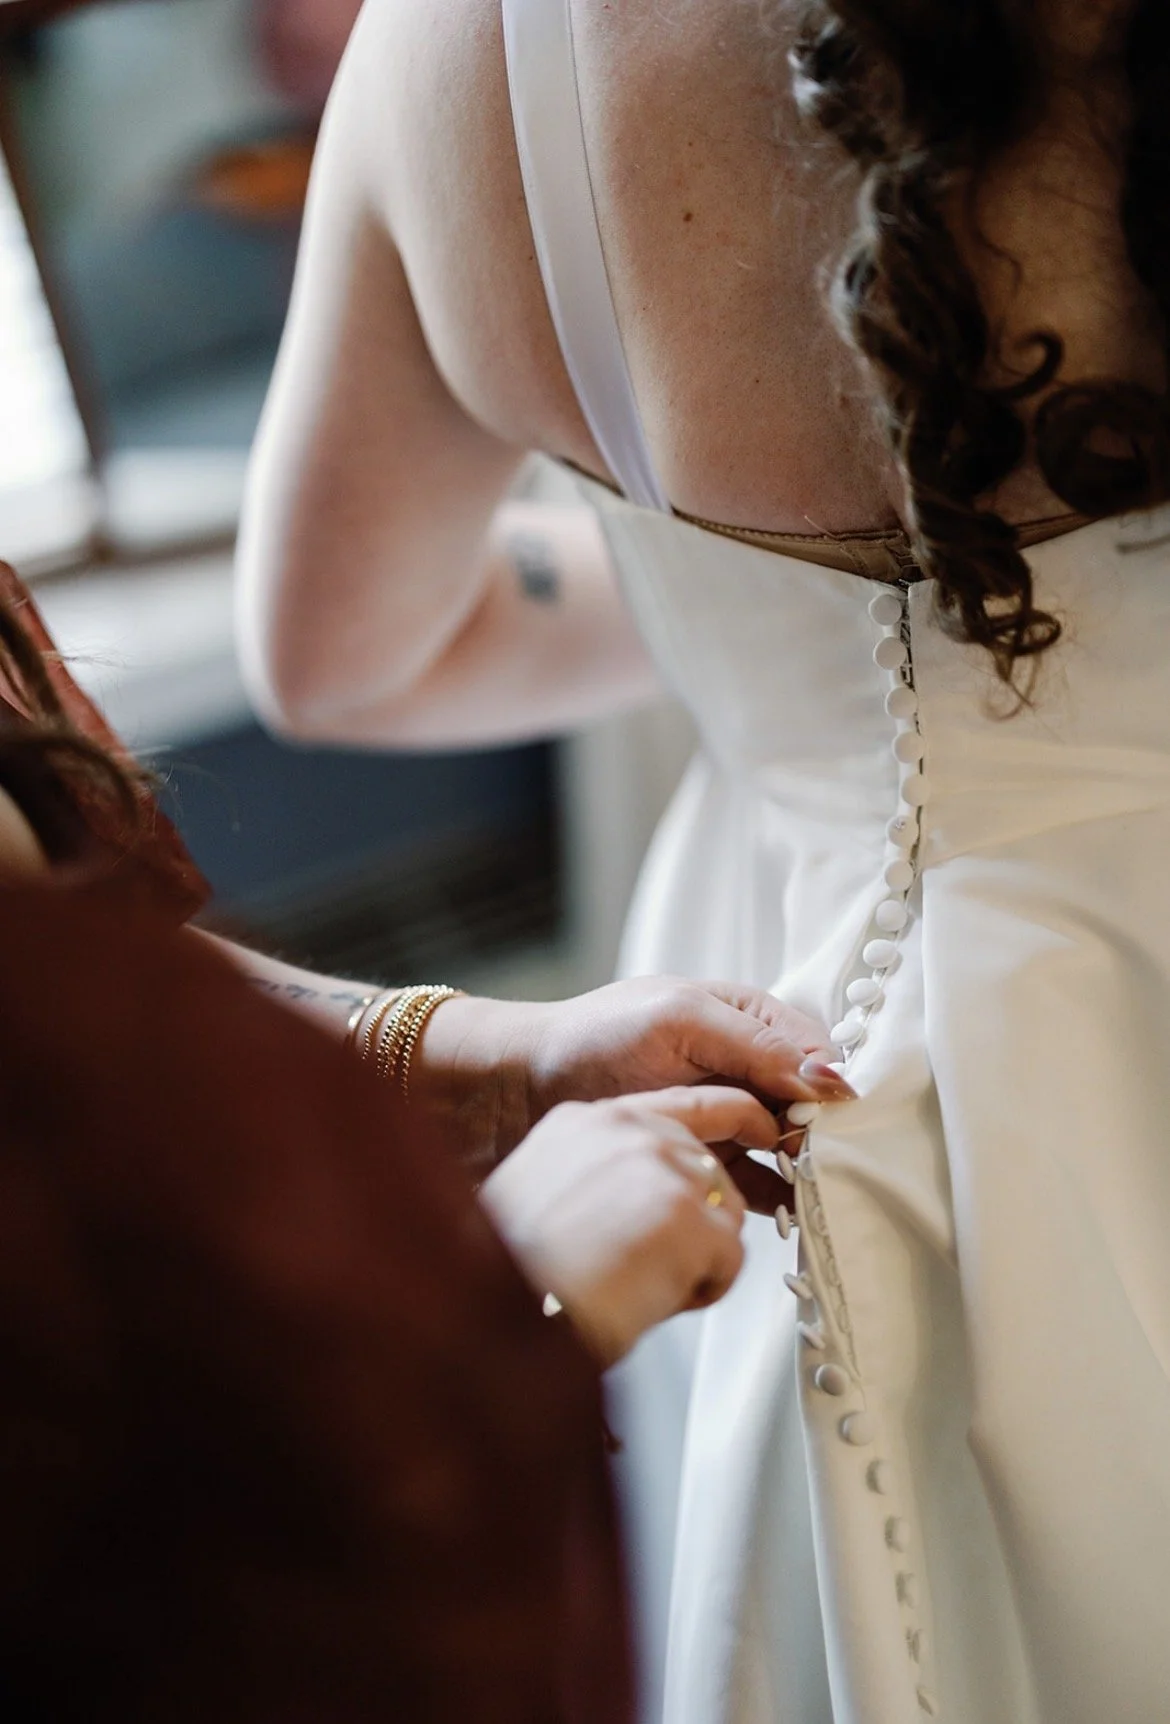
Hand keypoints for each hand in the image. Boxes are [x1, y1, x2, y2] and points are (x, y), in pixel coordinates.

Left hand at [414, 979, 854, 1204]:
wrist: (520, 1088)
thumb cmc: (595, 1037)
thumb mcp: (681, 1021)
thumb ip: (755, 1046)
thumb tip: (832, 1076)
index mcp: (746, 1017)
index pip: (813, 1053)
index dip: (830, 1087)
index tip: (837, 1123)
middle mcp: (744, 1066)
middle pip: (809, 1105)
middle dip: (824, 1135)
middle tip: (830, 1169)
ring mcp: (726, 1116)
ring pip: (788, 1147)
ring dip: (805, 1171)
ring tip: (817, 1200)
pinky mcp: (706, 1159)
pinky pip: (756, 1182)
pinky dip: (775, 1199)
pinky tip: (787, 1217)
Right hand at [480, 1085, 774, 1366]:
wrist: (497, 1317)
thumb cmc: (516, 1272)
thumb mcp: (545, 1192)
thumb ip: (599, 1173)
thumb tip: (641, 1197)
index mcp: (587, 1121)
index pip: (681, 1106)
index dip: (724, 1123)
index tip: (758, 1131)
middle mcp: (628, 1133)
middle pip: (709, 1166)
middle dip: (700, 1220)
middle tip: (654, 1261)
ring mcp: (663, 1171)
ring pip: (726, 1214)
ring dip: (698, 1259)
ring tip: (638, 1284)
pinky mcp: (691, 1219)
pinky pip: (731, 1260)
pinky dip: (703, 1290)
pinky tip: (652, 1297)